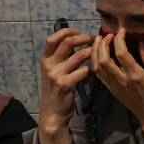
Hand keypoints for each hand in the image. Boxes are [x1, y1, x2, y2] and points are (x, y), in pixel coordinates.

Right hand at [38, 27, 92, 143]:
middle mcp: (49, 65)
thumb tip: (77, 41)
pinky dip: (90, 70)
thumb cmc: (56, 90)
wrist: (52, 112)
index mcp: (45, 59)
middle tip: (94, 40)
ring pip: (78, 55)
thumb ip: (62, 58)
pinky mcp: (65, 85)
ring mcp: (56, 75)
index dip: (67, 31)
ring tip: (97, 54)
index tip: (79, 32)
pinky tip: (92, 73)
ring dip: (91, 52)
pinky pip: (83, 71)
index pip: (52, 38)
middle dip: (83, 38)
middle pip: (67, 42)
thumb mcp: (53, 71)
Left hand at [90, 30, 143, 143]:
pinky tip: (98, 56)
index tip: (122, 31)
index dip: (119, 39)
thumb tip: (140, 43)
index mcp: (135, 74)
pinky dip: (96, 63)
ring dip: (96, 52)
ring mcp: (114, 86)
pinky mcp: (112, 90)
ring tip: (99, 42)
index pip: (121, 53)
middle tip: (107, 35)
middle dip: (103, 44)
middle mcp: (121, 80)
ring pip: (97, 67)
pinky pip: (99, 75)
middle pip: (104, 59)